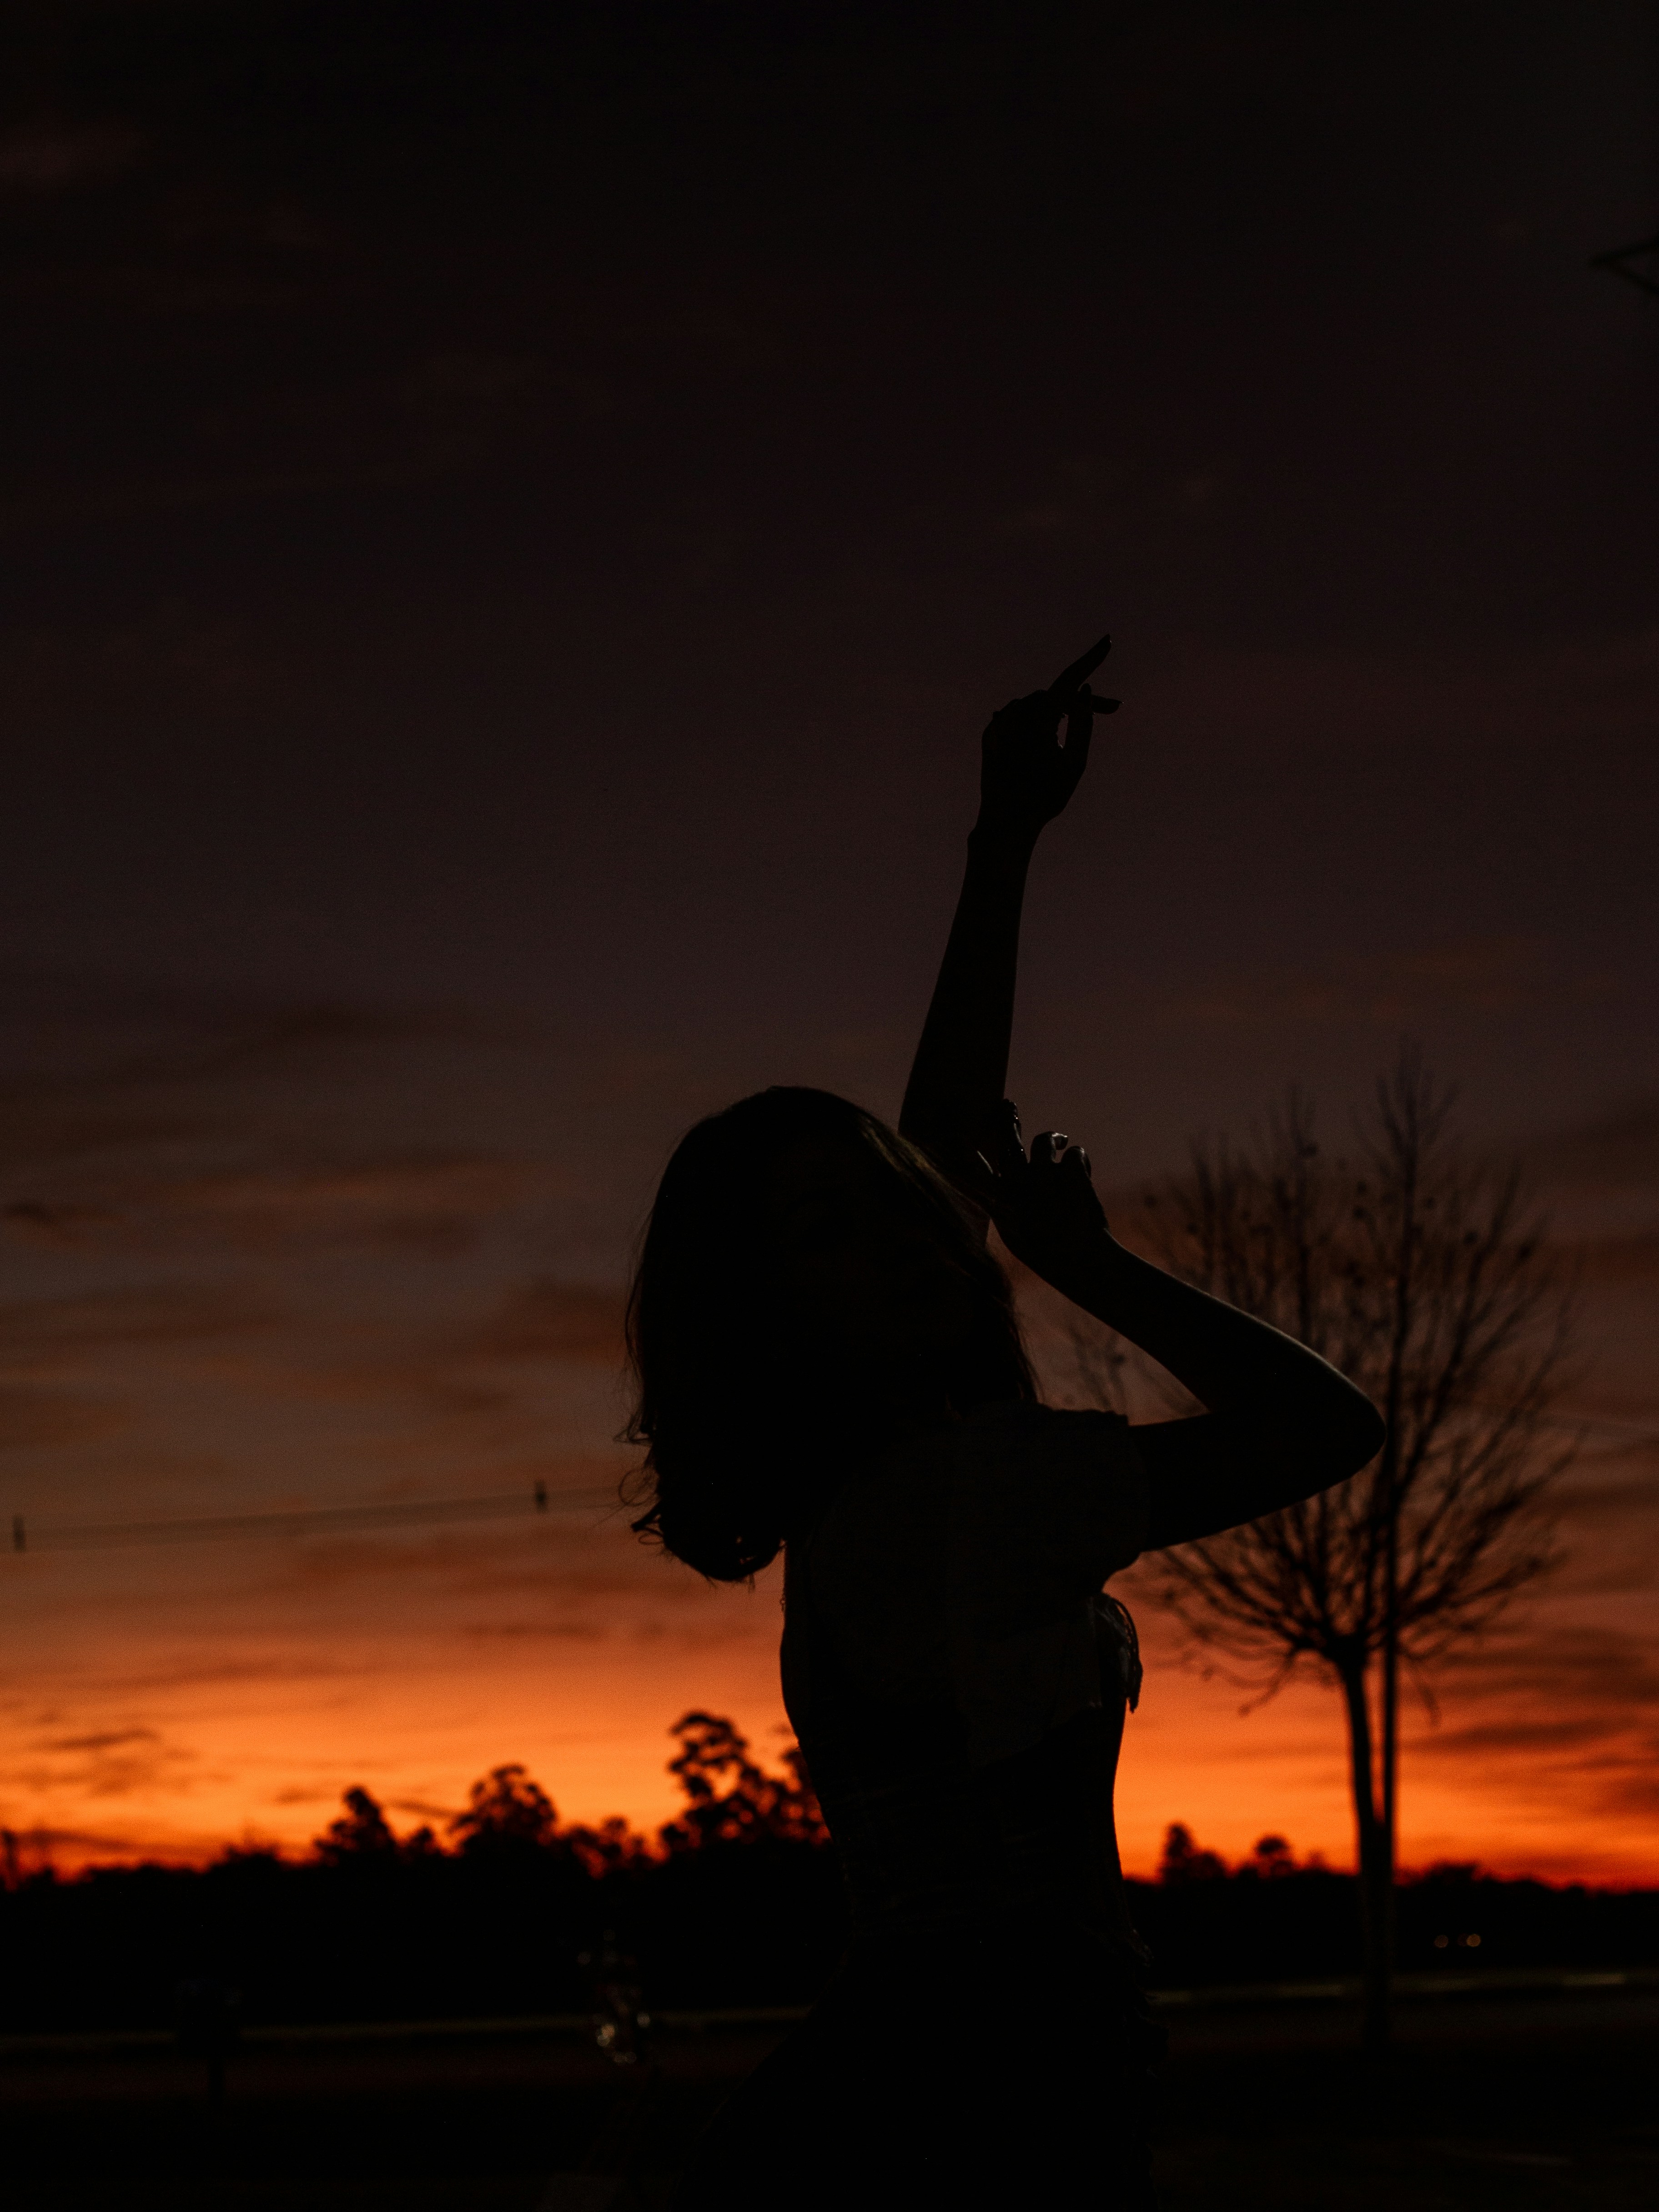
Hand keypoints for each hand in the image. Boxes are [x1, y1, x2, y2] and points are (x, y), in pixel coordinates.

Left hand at [977, 634, 1118, 837]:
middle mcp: (1016, 711)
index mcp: (1039, 715)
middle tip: (1115, 710)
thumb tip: (1085, 689)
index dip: (1092, 658)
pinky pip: (1018, 720)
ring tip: (1069, 742)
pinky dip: (1034, 727)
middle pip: (1057, 696)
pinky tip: (1041, 747)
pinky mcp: (990, 734)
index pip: (1070, 677)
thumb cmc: (1045, 796)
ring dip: (1057, 716)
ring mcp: (1000, 722)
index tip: (1107, 641)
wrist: (1005, 822)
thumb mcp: (1076, 761)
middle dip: (1084, 701)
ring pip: (1038, 708)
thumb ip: (1084, 721)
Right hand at [980, 1100, 1112, 1287]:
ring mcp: (1044, 1173)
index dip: (968, 1148)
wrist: (1080, 1260)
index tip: (962, 1136)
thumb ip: (1003, 1209)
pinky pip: (1075, 1153)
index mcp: (1000, 1201)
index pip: (977, 1168)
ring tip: (1060, 1140)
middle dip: (1008, 1121)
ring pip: (1044, 1139)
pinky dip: (1079, 1159)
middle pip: (1008, 1140)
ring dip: (1052, 1138)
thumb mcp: (1015, 1235)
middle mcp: (1018, 1182)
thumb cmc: (1046, 1254)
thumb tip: (995, 1192)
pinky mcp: (1070, 1171)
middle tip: (1009, 1107)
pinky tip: (1083, 1167)